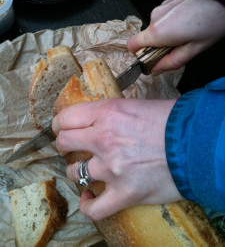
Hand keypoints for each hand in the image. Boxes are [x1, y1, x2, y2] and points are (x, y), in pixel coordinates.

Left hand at [52, 98, 181, 220]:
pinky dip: (87, 204)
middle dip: (65, 145)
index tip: (62, 129)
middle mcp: (104, 140)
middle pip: (64, 143)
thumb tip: (97, 119)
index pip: (66, 118)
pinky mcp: (125, 193)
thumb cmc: (171, 120)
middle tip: (72, 147)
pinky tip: (88, 197)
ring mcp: (112, 169)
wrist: (197, 142)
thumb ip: (111, 113)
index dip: (60, 124)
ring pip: (74, 173)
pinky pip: (94, 208)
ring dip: (77, 171)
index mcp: (107, 114)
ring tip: (85, 170)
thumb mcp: (136, 106)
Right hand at [127, 0, 224, 74]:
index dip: (139, 55)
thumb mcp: (194, 49)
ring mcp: (161, 6)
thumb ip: (171, 62)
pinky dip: (171, 24)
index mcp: (158, 32)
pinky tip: (188, 22)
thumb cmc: (213, 20)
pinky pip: (163, 18)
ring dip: (167, 34)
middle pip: (146, 38)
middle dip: (158, 46)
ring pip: (156, 28)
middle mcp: (155, 17)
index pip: (132, 45)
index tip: (152, 59)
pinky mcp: (168, 0)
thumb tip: (156, 70)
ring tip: (188, 33)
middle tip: (180, 47)